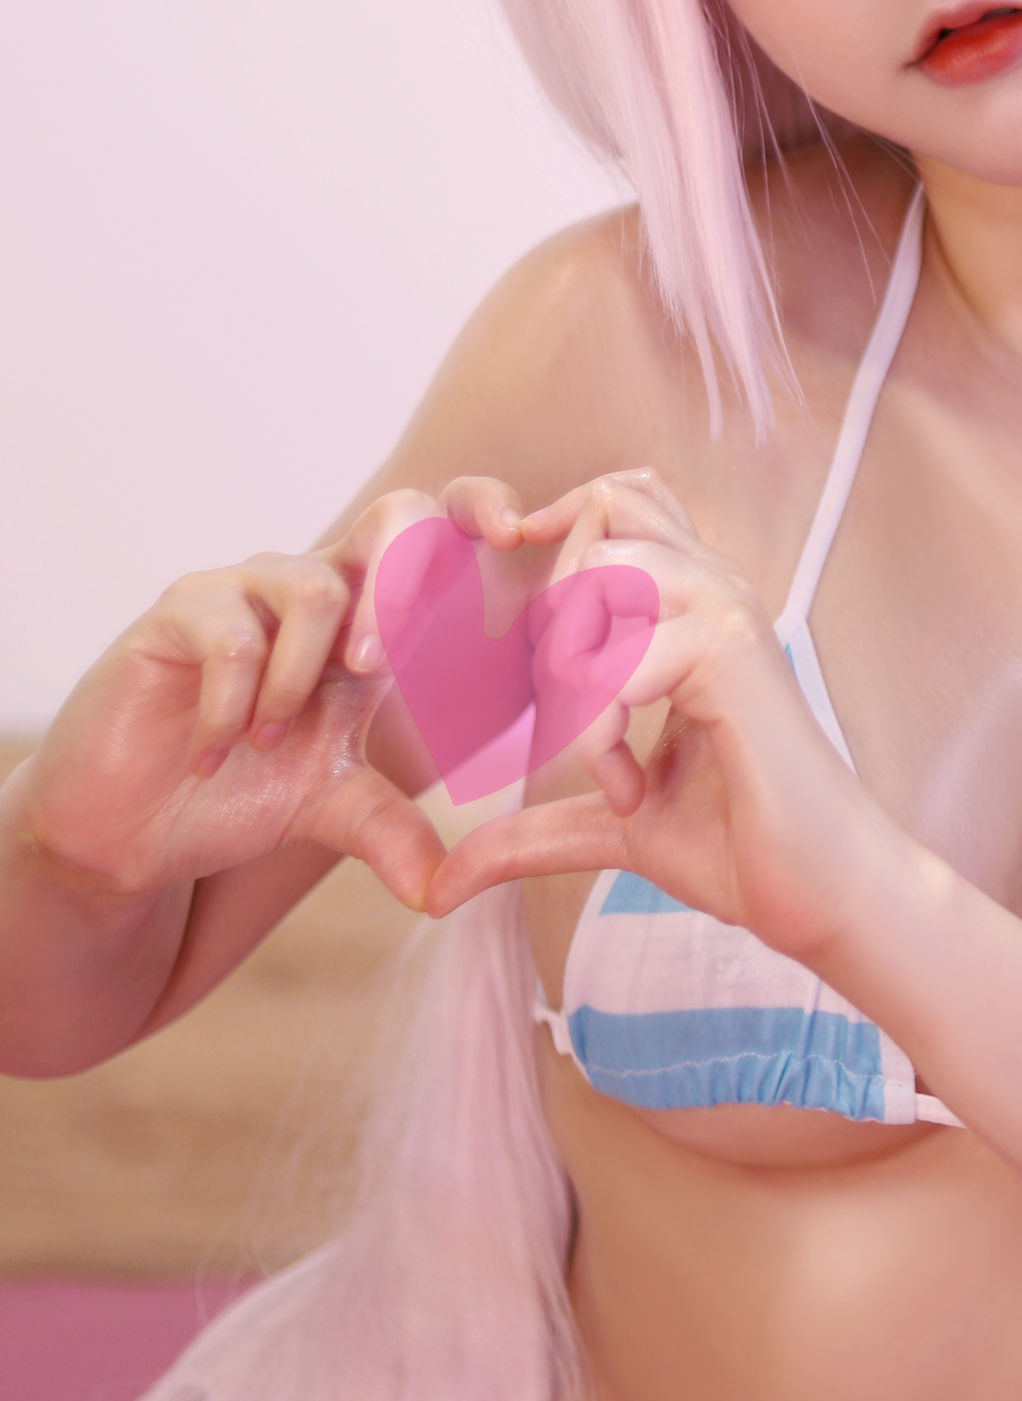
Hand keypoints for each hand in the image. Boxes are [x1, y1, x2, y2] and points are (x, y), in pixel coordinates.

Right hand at [10, 478, 530, 911]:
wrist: (125, 829)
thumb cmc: (236, 796)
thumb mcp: (333, 812)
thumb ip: (395, 831)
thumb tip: (449, 889)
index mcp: (372, 618)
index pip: (439, 534)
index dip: (482, 511)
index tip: (518, 536)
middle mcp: (316, 586)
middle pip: (392, 517)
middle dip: (407, 580)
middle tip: (380, 664)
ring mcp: (245, 592)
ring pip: (313, 585)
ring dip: (303, 678)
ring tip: (268, 742)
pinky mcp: (177, 614)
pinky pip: (231, 636)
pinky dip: (235, 704)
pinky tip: (210, 752)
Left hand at [423, 470, 900, 967]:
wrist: (825, 893)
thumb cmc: (740, 846)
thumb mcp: (613, 825)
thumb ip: (533, 829)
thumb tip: (442, 881)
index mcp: (693, 606)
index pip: (622, 498)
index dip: (560, 527)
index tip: (530, 634)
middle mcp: (716, 589)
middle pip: (599, 517)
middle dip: (551, 623)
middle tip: (570, 720)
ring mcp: (728, 613)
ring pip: (600, 572)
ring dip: (571, 671)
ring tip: (596, 752)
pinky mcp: (732, 653)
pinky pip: (617, 658)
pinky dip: (597, 731)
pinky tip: (628, 789)